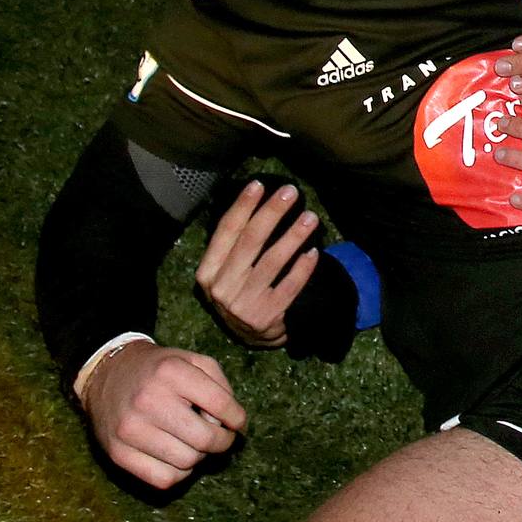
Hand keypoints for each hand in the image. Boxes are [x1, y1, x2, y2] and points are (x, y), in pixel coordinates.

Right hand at [79, 342, 245, 488]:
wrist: (108, 374)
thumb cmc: (160, 370)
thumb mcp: (193, 361)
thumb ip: (220, 386)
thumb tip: (232, 423)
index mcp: (171, 372)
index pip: (220, 404)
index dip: (237, 418)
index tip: (238, 422)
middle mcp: (148, 400)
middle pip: (204, 439)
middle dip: (222, 441)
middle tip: (222, 437)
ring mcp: (130, 429)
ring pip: (186, 462)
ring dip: (200, 457)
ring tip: (196, 443)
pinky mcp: (118, 453)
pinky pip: (164, 479)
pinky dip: (179, 473)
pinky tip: (178, 456)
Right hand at [194, 181, 320, 347]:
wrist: (251, 335)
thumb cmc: (241, 292)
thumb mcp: (227, 272)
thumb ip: (235, 245)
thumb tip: (257, 201)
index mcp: (208, 273)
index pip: (226, 233)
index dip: (242, 207)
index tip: (259, 185)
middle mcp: (222, 289)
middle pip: (250, 241)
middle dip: (272, 213)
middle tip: (291, 192)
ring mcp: (244, 305)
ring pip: (272, 261)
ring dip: (294, 236)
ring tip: (311, 218)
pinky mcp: (267, 317)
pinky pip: (290, 286)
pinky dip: (303, 268)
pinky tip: (313, 252)